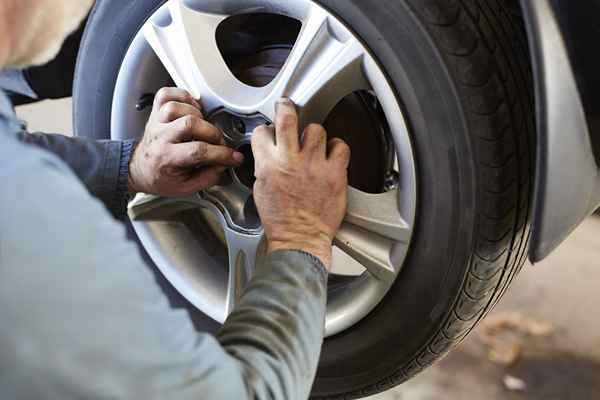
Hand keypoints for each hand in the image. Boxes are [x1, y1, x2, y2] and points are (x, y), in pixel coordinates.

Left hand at [128, 87, 243, 195]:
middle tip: (218, 142)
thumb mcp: (185, 188)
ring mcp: (157, 121)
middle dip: (212, 133)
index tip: (234, 157)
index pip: (198, 151)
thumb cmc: (160, 177)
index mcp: (166, 158)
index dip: (221, 153)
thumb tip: (224, 165)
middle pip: (190, 123)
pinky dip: (182, 96)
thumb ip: (207, 178)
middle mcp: (160, 136)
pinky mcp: (156, 112)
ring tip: (203, 126)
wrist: (138, 169)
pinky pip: (166, 94)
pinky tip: (191, 108)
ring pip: (178, 106)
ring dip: (197, 114)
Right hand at [251, 99, 350, 268]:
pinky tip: (332, 154)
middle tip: (287, 107)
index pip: (262, 132)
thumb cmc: (281, 221)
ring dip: (314, 133)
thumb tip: (268, 154)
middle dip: (286, 107)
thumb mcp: (260, 190)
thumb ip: (264, 167)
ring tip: (314, 143)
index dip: (266, 129)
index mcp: (268, 166)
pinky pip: (340, 146)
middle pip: (287, 118)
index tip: (271, 131)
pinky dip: (337, 147)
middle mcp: (290, 161)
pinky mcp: (334, 173)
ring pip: (316, 129)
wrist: (300, 240)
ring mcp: (314, 165)